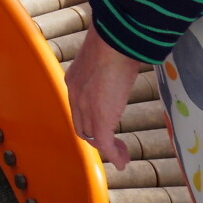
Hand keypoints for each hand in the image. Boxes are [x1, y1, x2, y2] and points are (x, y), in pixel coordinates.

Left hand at [65, 28, 140, 168]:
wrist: (114, 42)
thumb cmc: (115, 40)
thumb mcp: (107, 53)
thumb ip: (110, 61)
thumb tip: (128, 57)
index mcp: (75, 79)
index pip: (78, 106)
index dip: (89, 118)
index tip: (105, 124)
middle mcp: (75, 95)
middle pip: (82, 125)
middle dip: (96, 137)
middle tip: (114, 145)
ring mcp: (85, 108)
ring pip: (92, 136)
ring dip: (107, 148)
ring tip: (122, 156)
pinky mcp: (100, 118)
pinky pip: (104, 143)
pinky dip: (113, 154)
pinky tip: (123, 161)